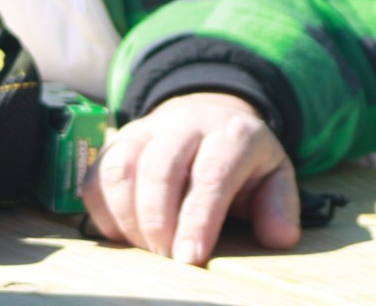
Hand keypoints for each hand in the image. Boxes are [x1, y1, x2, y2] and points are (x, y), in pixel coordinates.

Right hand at [81, 92, 298, 265]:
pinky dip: (103, 212)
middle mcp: (184, 123)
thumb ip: (279, 204)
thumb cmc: (241, 160)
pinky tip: (125, 233)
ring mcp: (145, 129)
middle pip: (159, 169)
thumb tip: (278, 236)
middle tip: (166, 259)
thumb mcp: (274, 175)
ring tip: (146, 248)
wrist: (208, 116)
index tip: (189, 258)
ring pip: (120, 168)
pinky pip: (96, 176)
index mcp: (230, 133)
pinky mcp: (116, 141)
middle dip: (158, 223)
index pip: (210, 175)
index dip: (198, 220)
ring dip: (128, 218)